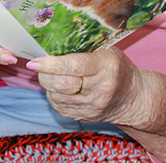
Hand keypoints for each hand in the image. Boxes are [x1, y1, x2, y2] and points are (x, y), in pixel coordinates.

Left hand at [27, 48, 141, 124]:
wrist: (132, 97)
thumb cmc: (117, 68)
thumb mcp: (107, 52)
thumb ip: (83, 50)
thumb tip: (51, 47)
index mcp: (106, 67)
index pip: (74, 66)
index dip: (50, 64)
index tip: (33, 62)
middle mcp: (99, 89)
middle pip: (61, 84)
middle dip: (44, 74)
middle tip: (38, 66)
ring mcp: (91, 106)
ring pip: (56, 96)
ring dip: (48, 84)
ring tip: (51, 75)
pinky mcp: (84, 117)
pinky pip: (59, 106)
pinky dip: (54, 95)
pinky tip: (60, 87)